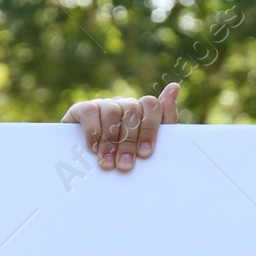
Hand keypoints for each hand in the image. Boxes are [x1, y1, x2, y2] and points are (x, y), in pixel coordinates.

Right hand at [61, 82, 179, 171]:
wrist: (87, 168)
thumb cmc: (124, 157)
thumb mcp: (148, 146)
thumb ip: (165, 120)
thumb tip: (174, 86)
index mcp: (142, 112)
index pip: (151, 105)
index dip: (149, 128)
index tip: (145, 154)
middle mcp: (123, 105)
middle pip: (132, 110)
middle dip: (129, 141)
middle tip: (125, 165)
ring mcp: (103, 105)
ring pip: (112, 111)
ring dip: (110, 140)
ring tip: (108, 163)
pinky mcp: (81, 109)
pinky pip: (90, 111)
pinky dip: (93, 131)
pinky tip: (93, 148)